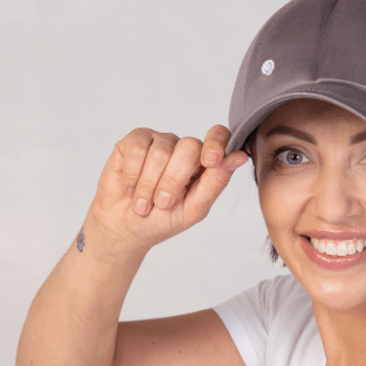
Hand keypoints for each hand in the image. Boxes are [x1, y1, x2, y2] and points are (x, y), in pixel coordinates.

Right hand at [88, 125, 247, 254]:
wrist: (126, 228)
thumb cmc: (163, 220)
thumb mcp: (195, 208)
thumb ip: (216, 182)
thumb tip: (240, 156)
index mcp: (205, 162)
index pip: (220, 136)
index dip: (217, 143)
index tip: (211, 160)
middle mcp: (184, 147)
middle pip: (190, 146)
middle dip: (174, 181)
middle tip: (162, 204)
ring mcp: (160, 141)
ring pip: (162, 151)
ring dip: (149, 185)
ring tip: (144, 204)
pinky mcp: (135, 140)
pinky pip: (138, 149)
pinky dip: (133, 175)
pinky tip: (131, 189)